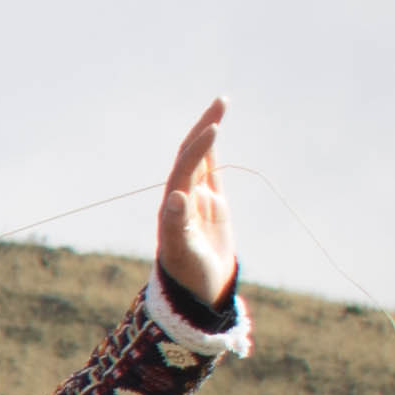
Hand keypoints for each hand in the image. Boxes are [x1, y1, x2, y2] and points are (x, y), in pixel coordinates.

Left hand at [153, 95, 235, 311]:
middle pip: (191, 155)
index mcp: (173, 205)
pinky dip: (212, 153)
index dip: (199, 148)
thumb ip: (178, 226)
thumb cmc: (188, 275)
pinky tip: (214, 135)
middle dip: (204, 128)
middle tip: (222, 102)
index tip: (215, 128)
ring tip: (220, 107)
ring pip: (201, 159)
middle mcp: (181, 197)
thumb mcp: (183, 253)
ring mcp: (196, 200)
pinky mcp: (211, 206)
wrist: (198, 293)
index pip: (185, 167)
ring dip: (208, 134)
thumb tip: (176, 198)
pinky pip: (210, 173)